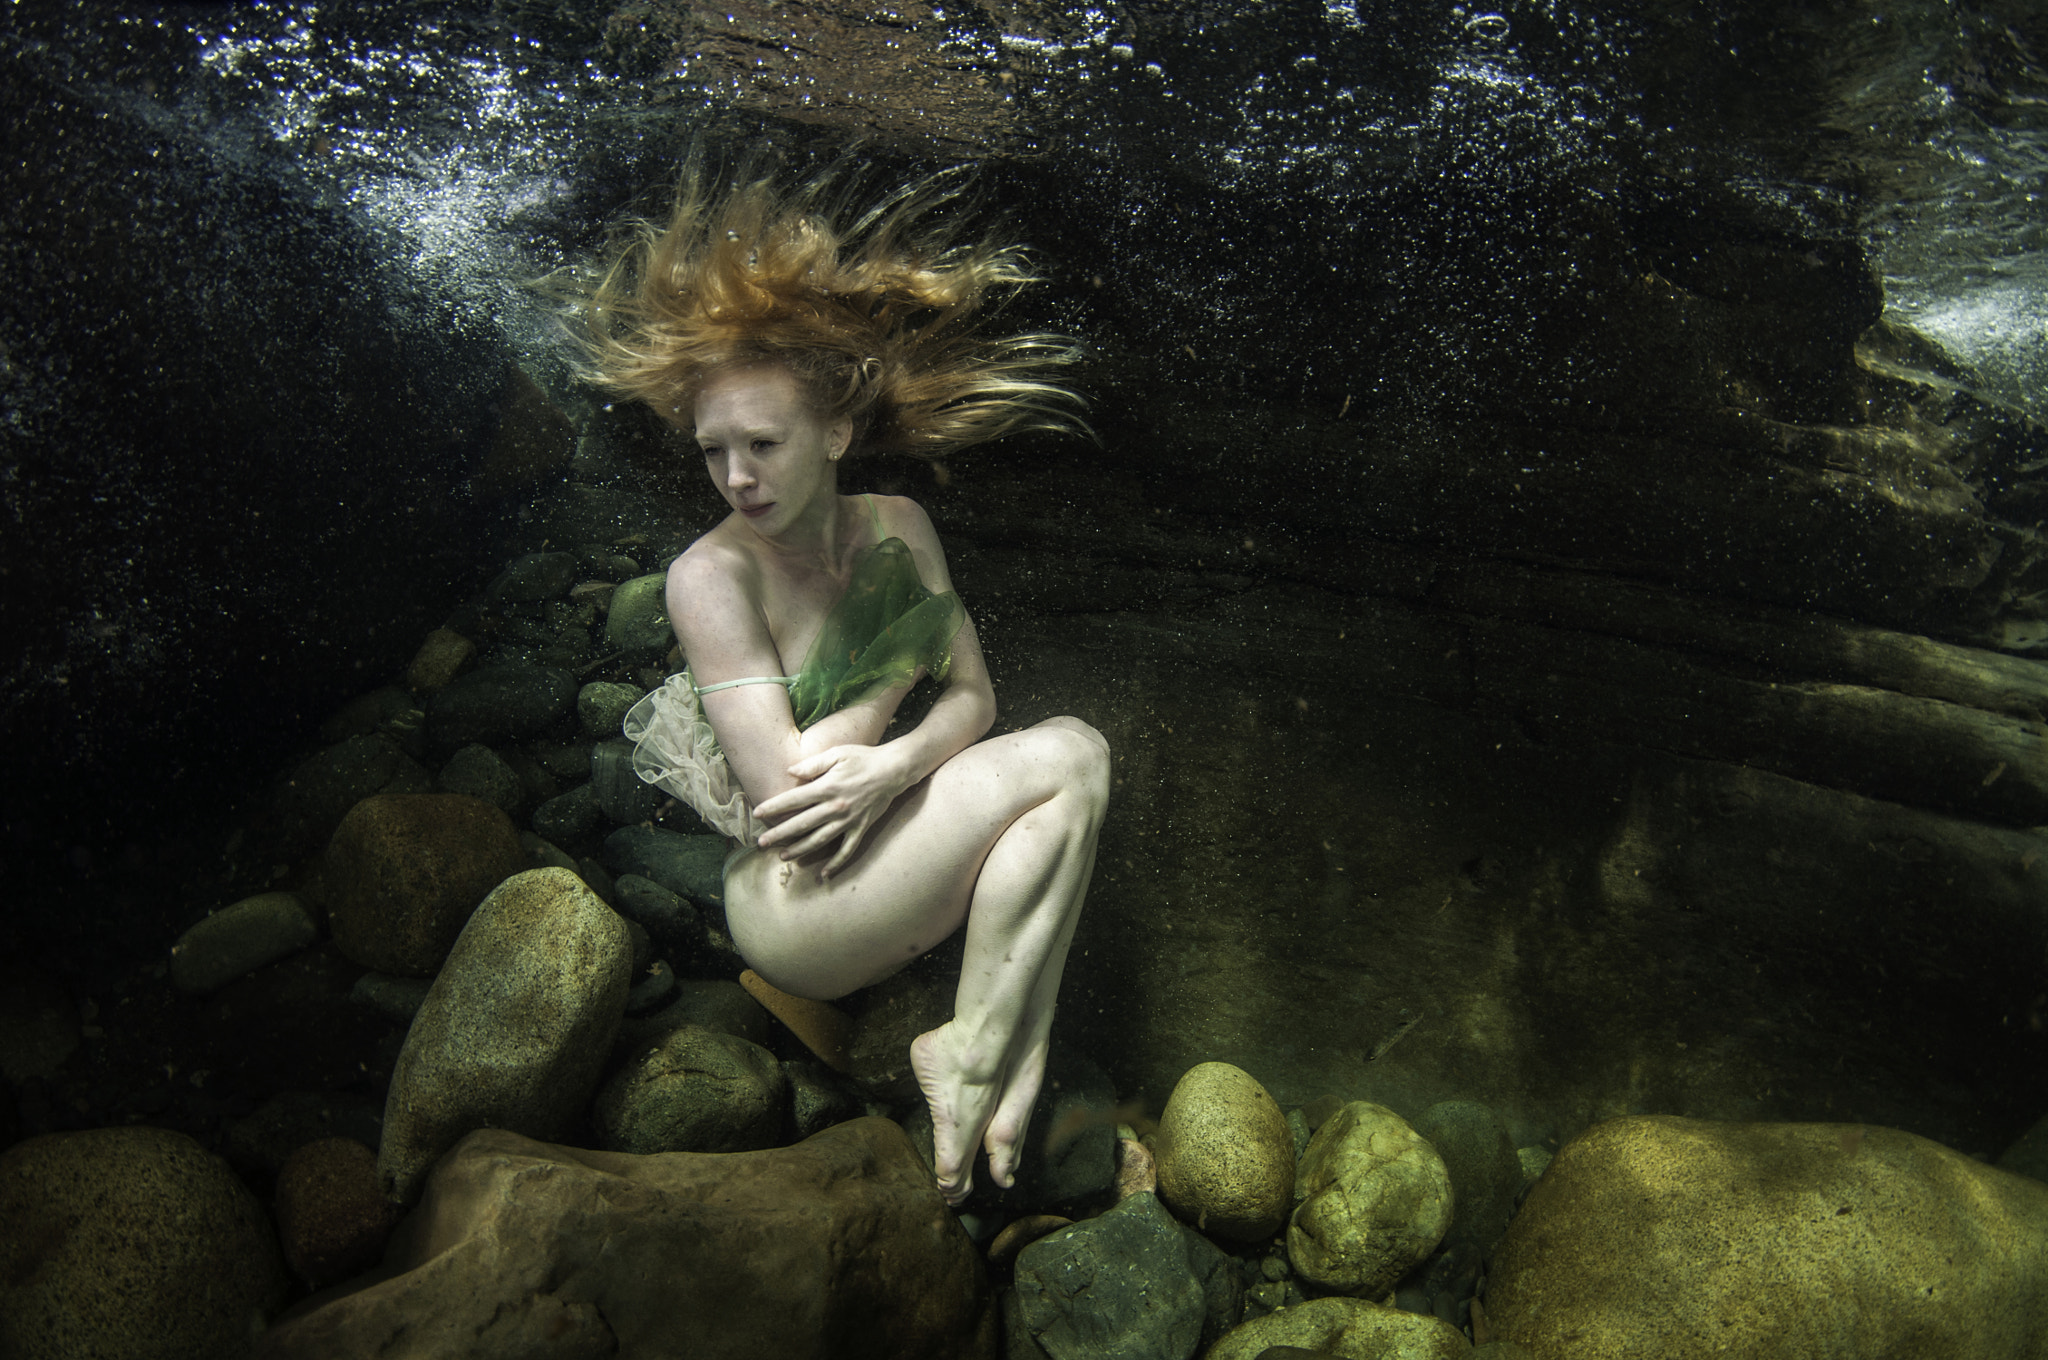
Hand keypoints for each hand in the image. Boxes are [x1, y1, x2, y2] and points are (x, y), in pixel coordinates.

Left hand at [752, 743, 914, 878]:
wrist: (894, 769)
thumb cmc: (863, 758)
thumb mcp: (837, 753)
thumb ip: (813, 764)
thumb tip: (790, 771)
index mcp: (827, 787)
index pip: (794, 799)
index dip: (774, 807)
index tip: (758, 814)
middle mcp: (836, 806)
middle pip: (802, 824)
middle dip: (780, 834)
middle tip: (762, 843)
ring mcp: (849, 820)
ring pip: (820, 840)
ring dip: (800, 850)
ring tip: (784, 857)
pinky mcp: (861, 828)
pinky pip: (847, 850)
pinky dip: (836, 863)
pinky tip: (823, 874)